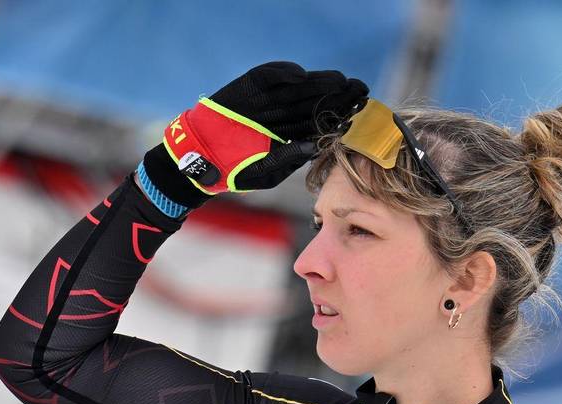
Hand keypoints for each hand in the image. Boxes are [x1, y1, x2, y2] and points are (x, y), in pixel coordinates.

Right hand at [141, 62, 368, 210]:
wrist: (199, 159)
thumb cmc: (234, 170)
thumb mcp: (267, 170)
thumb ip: (289, 158)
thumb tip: (316, 147)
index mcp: (291, 134)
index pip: (321, 121)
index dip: (341, 115)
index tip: (362, 112)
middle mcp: (282, 115)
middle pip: (314, 101)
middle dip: (338, 95)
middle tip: (360, 89)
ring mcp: (266, 101)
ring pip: (296, 88)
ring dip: (318, 82)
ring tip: (339, 80)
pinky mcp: (247, 89)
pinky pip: (267, 77)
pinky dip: (282, 74)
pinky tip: (301, 75)